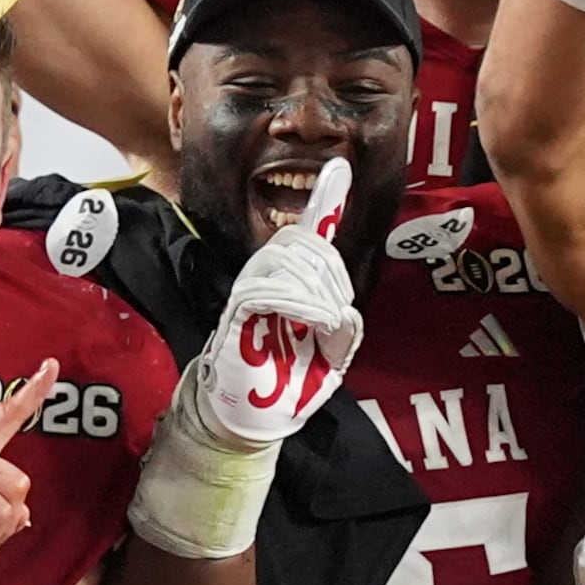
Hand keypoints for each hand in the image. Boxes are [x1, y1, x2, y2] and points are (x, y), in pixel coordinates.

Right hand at [201, 160, 363, 444]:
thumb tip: (348, 313)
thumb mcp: (331, 353)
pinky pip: (266, 288)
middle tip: (336, 314)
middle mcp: (269, 277)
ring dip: (316, 289)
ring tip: (323, 323)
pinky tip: (313, 321)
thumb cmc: (290, 380)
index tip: (339, 168)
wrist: (256, 416)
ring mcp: (251, 292)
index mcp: (293, 280)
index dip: (324, 200)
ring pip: (286, 259)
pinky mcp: (237, 313)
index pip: (309, 233)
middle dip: (332, 272)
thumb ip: (343, 329)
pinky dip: (298, 302)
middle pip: (303, 242)